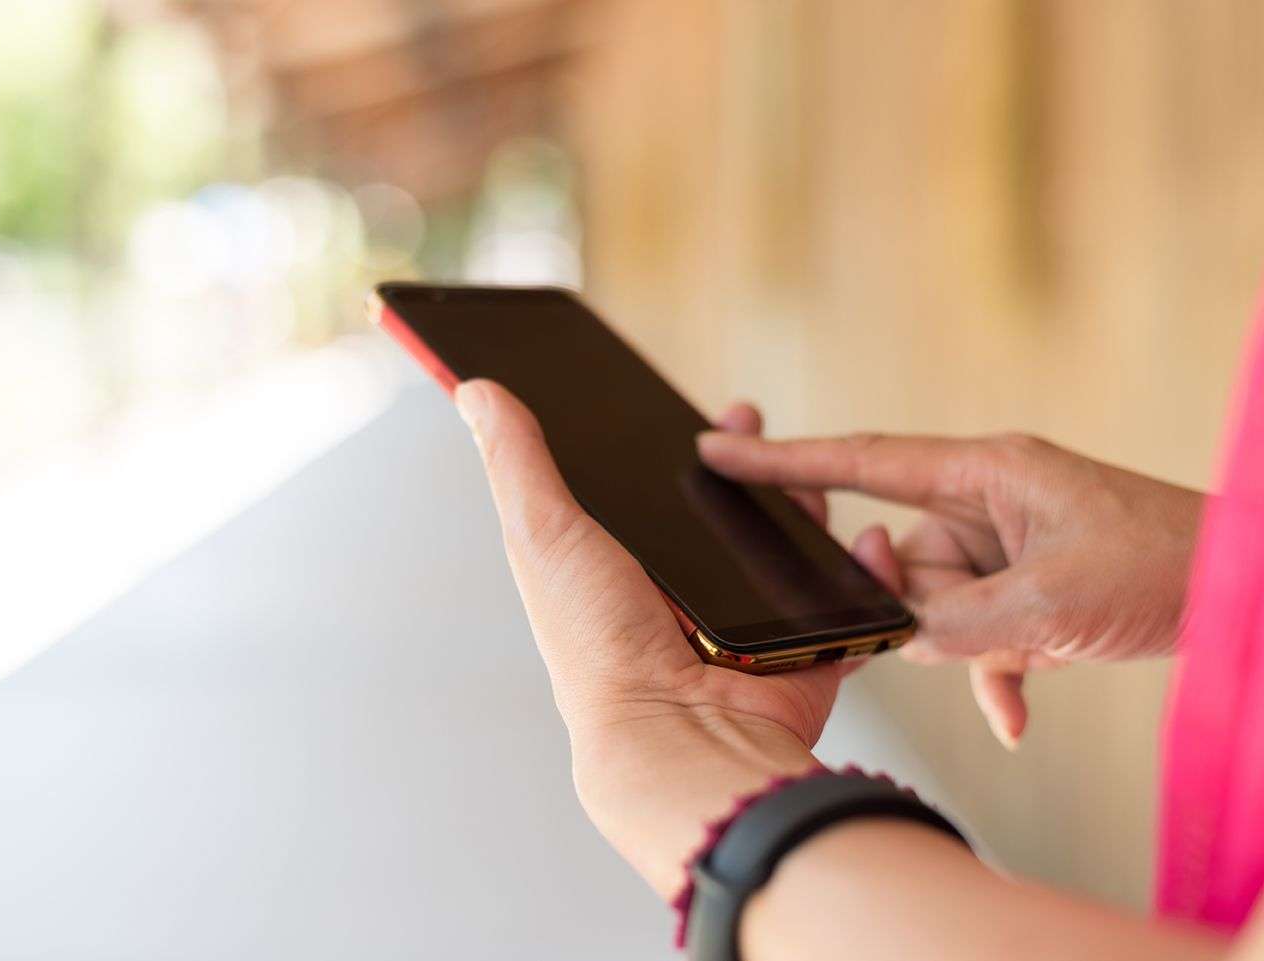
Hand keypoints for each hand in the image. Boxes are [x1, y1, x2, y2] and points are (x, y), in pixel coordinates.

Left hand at [454, 380, 901, 897]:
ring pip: (790, 552)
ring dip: (805, 507)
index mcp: (625, 573)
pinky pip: (849, 607)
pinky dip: (867, 574)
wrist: (677, 733)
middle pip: (727, 518)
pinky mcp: (804, 655)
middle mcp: (686, 602)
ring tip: (808, 472)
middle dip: (748, 466)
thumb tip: (473, 390)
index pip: (656, 498)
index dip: (677, 452)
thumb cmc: (599, 644)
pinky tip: (866, 542)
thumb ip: (517, 461)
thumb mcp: (544, 533)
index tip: (698, 412)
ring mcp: (749, 631)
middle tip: (750, 423)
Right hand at [697, 427, 1202, 748]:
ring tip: (1030, 657)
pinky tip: (1016, 713)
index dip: (785, 461)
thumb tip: (895, 635)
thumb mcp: (1048, 603)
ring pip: (937, 605)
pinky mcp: (1027, 584)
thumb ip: (951, 621)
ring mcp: (1007, 544)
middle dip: (924, 607)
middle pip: (903, 558)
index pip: (863, 462)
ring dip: (973, 647)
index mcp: (985, 471)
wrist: (1248, 592)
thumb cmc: (1165, 567)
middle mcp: (988, 501)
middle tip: (970, 622)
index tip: (719, 452)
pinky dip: (993, 670)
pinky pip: (976, 628)